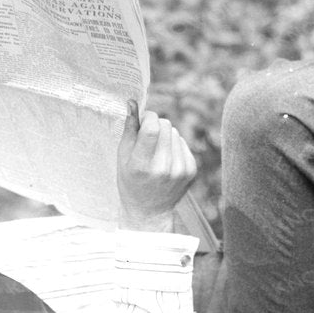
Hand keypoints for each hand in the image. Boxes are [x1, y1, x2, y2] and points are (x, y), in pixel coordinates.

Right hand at [116, 102, 196, 223]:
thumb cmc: (130, 181)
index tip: (143, 120)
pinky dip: (174, 146)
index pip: (153, 128)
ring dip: (165, 136)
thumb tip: (132, 102)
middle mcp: (163, 168)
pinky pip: (182, 142)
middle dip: (156, 125)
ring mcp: (180, 170)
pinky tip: (166, 158)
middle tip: (148, 138)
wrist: (149, 210)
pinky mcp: (191, 170)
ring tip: (156, 152)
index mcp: (142, 165)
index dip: (148, 118)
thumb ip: (129, 128)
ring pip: (175, 132)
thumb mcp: (122, 157)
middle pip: (166, 126)